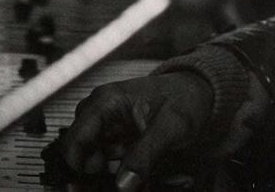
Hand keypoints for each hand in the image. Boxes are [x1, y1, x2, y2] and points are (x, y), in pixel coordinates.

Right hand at [53, 72, 213, 189]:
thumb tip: (122, 185)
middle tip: (125, 181)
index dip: (80, 168)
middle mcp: (100, 112)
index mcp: (107, 102)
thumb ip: (146, 154)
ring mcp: (107, 125)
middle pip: (81, 154)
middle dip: (99, 174)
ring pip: (95, 161)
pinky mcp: (115, 136)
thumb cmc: (186, 98)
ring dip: (114, 174)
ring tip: (143, 176)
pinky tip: (144, 174)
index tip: (96, 183)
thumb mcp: (171, 126)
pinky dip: (123, 170)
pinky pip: (110, 161)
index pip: (74, 141)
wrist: (200, 91)